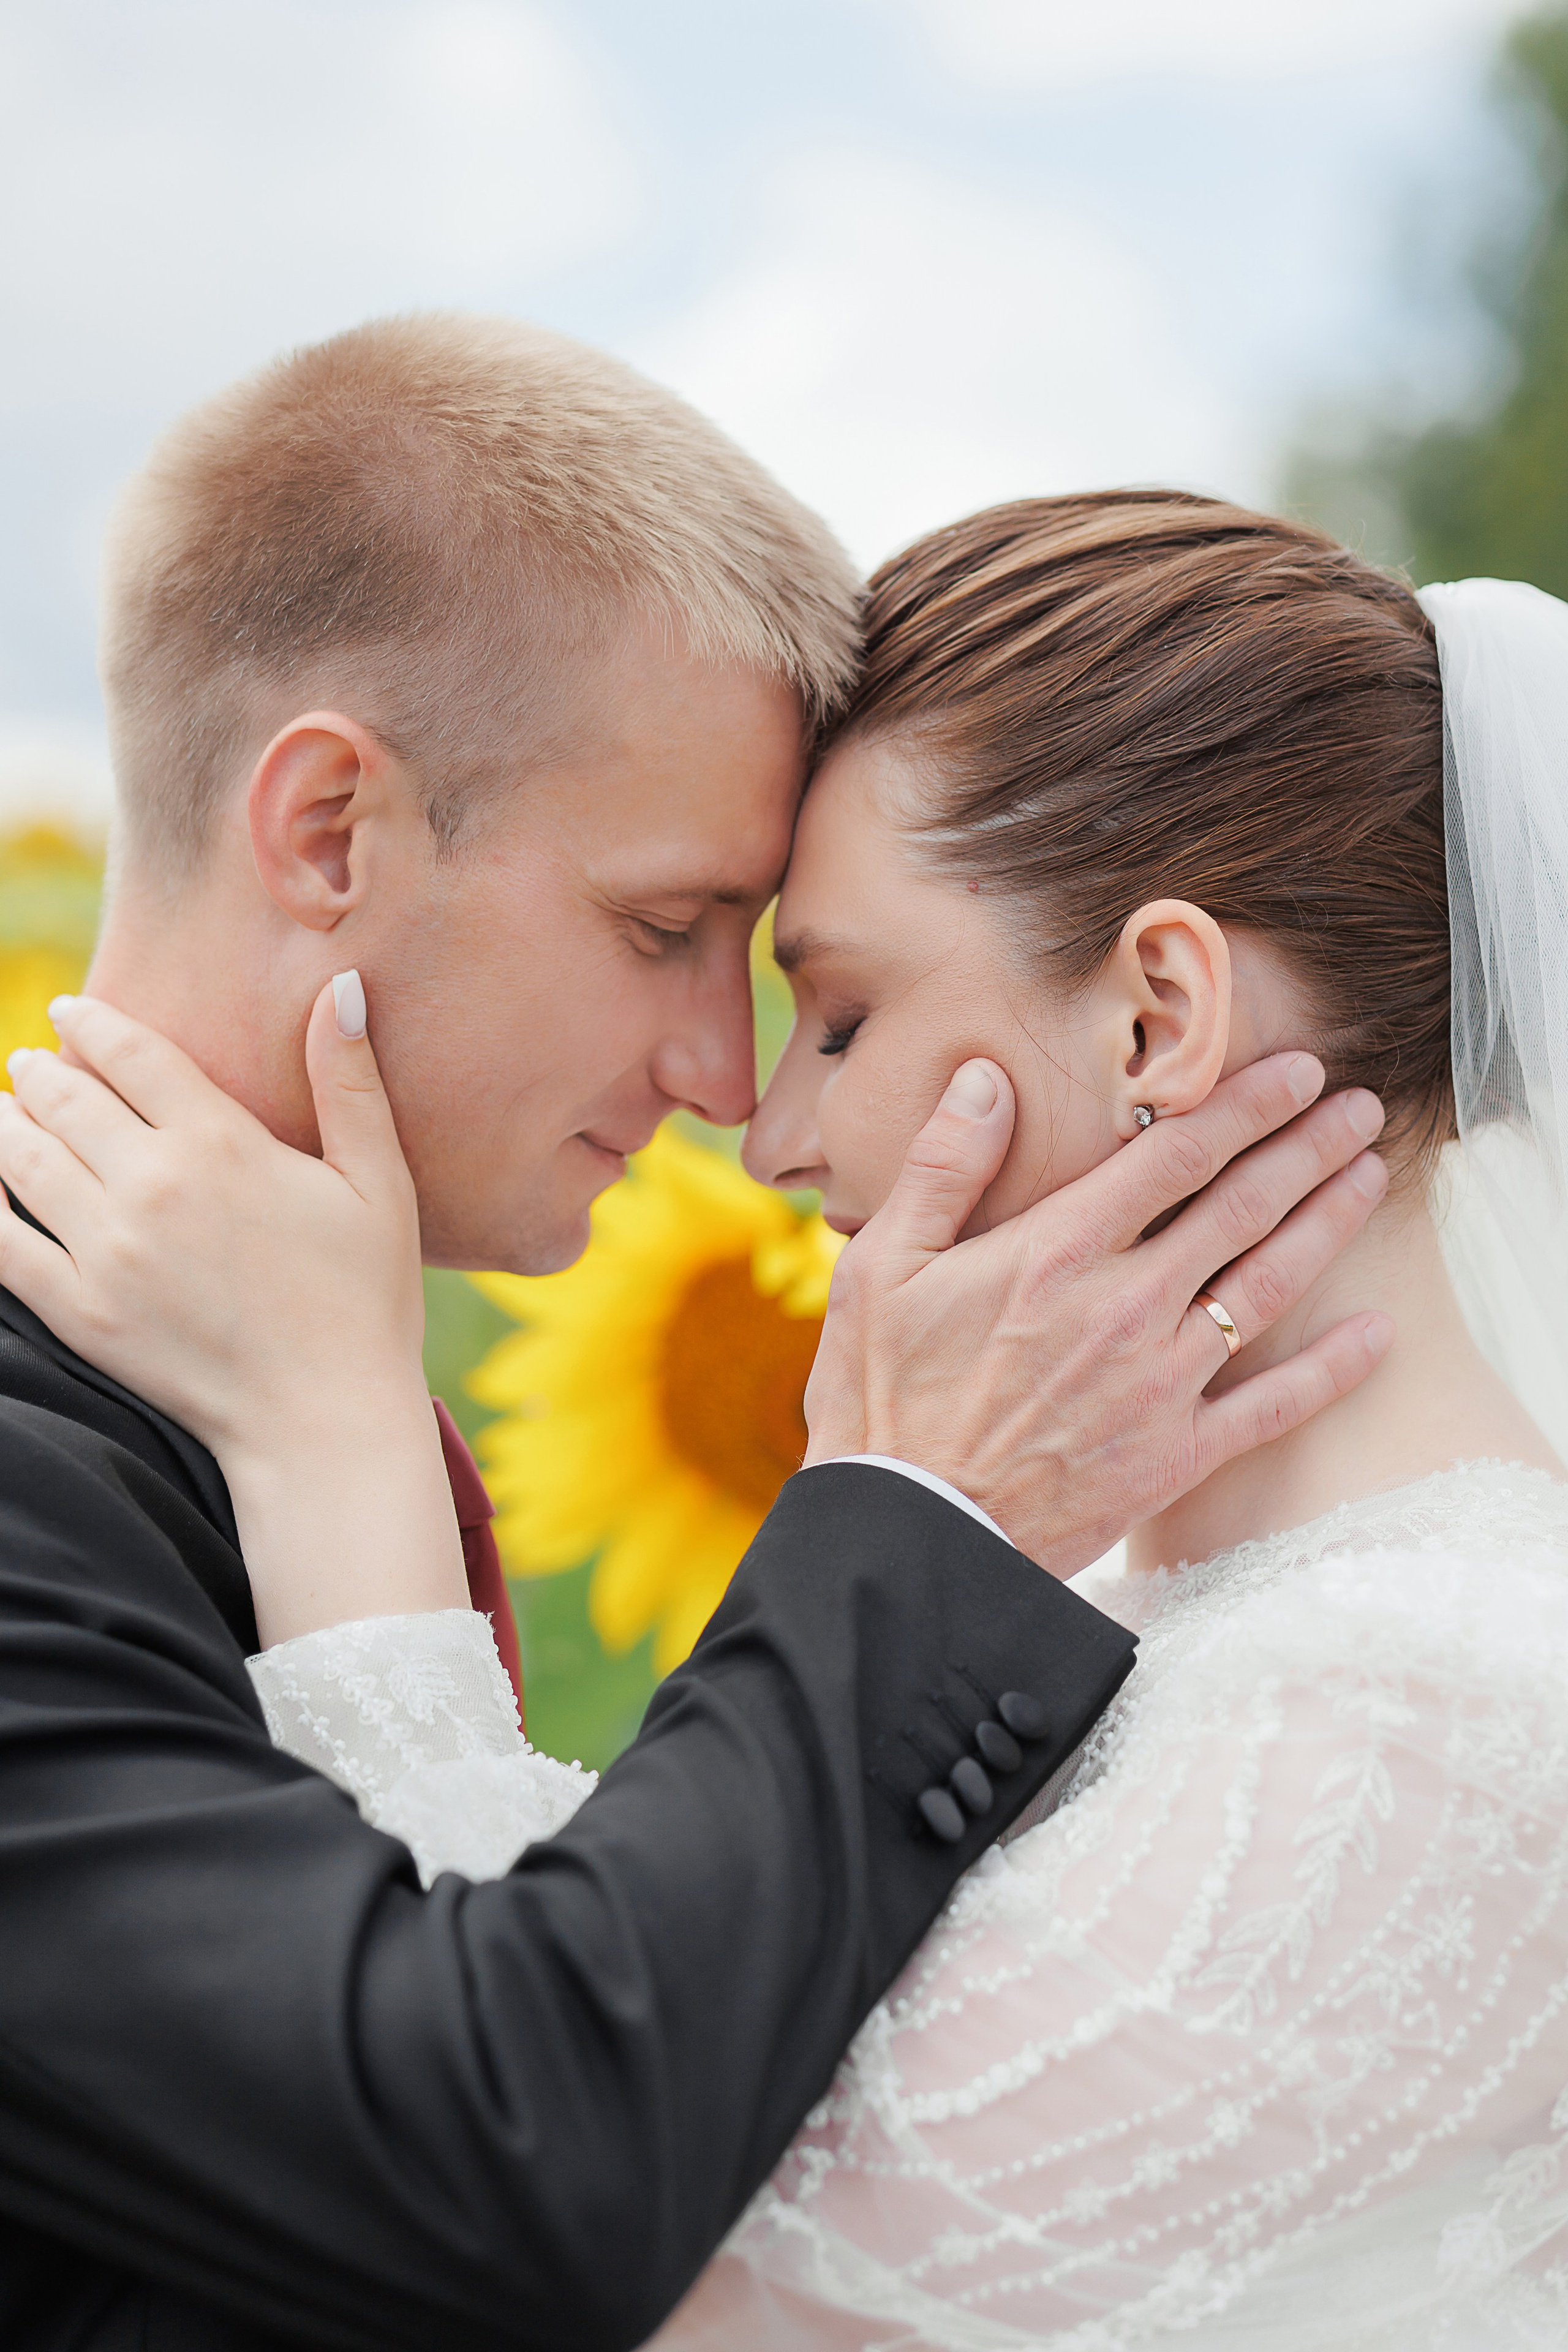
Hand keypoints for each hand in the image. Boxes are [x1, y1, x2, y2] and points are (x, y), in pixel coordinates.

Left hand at [0, 981, 467, 1645]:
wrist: (323, 1420)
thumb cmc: (364, 1300)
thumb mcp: (378, 1183)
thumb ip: (350, 1083)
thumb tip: (341, 987)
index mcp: (221, 1145)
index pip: (130, 1054)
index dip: (92, 1023)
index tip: (70, 1011)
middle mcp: (150, 1188)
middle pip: (63, 1098)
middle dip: (40, 1072)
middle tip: (32, 1065)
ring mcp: (105, 1253)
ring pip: (20, 1159)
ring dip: (6, 1125)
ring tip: (8, 1115)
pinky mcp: (78, 1312)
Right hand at [804, 1052, 1392, 1574]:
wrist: (910, 1538)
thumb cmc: (882, 1401)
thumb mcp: (879, 1268)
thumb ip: (943, 1167)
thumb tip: (986, 1077)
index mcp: (1058, 1252)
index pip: (1175, 1155)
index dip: (1244, 1105)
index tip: (1294, 1068)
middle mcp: (1126, 1306)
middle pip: (1241, 1207)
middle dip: (1308, 1148)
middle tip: (1358, 1108)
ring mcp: (1161, 1383)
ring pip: (1269, 1287)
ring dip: (1328, 1225)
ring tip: (1371, 1177)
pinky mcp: (1176, 1456)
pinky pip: (1275, 1405)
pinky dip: (1332, 1368)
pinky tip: (1378, 1331)